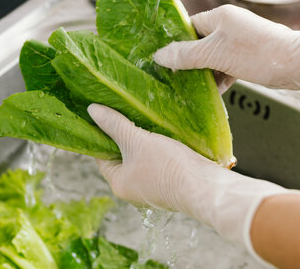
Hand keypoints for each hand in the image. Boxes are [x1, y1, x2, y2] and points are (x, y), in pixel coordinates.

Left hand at [87, 103, 299, 264]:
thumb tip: (92, 110)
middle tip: (125, 111)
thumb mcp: (138, 140)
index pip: (101, 155)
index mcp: (118, 183)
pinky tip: (161, 130)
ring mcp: (151, 187)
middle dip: (124, 135)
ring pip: (140, 157)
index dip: (102, 133)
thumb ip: (115, 125)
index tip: (105, 114)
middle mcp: (132, 189)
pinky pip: (156, 161)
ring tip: (144, 116)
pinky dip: (157, 146)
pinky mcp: (169, 183)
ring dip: (142, 139)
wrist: (207, 187)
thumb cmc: (169, 167)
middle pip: (121, 156)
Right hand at [154, 5, 299, 93]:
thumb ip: (186, 55)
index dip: (175, 42)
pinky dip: (219, 78)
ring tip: (189, 89)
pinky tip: (213, 93)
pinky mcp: (249, 57)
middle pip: (199, 43)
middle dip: (187, 61)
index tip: (162, 60)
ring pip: (212, 57)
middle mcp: (229, 26)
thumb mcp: (216, 55)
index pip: (188, 26)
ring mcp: (240, 42)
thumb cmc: (259, 54)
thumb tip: (159, 56)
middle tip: (173, 78)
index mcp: (220, 17)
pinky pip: (225, 66)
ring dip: (203, 73)